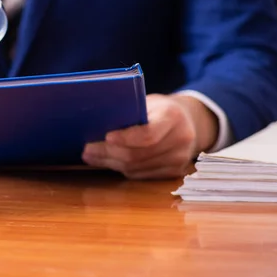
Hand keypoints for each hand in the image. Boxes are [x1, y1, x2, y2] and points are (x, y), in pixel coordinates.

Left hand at [82, 94, 217, 179]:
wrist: (188, 121)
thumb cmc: (159, 109)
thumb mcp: (148, 102)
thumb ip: (129, 112)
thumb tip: (96, 124)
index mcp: (173, 117)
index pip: (148, 134)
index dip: (125, 138)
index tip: (106, 137)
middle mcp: (181, 139)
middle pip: (138, 154)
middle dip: (109, 153)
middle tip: (87, 149)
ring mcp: (180, 159)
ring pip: (137, 168)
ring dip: (111, 163)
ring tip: (92, 156)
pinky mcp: (174, 172)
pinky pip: (142, 175)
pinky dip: (122, 169)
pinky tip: (108, 162)